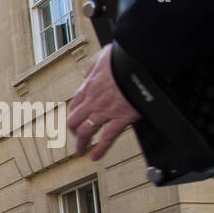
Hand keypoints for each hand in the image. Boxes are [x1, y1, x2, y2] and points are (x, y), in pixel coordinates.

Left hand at [69, 44, 141, 160]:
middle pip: (74, 121)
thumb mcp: (103, 57)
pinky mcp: (121, 117)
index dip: (73, 114)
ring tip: (80, 152)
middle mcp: (93, 101)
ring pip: (86, 132)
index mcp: (89, 87)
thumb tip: (88, 71)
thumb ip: (93, 66)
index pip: (75, 105)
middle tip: (76, 138)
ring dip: (81, 144)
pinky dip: (100, 149)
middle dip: (73, 132)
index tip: (74, 120)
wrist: (140, 61)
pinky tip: (96, 156)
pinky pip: (107, 137)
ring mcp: (105, 111)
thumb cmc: (124, 57)